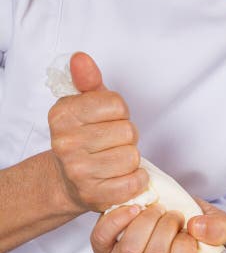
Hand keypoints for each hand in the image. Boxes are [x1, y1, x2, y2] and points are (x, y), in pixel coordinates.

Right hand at [48, 52, 147, 212]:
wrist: (68, 180)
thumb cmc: (84, 138)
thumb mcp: (84, 105)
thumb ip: (88, 81)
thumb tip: (81, 58)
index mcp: (62, 114)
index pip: (116, 104)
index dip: (120, 113)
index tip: (108, 120)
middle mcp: (65, 142)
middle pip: (128, 131)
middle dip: (127, 137)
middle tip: (112, 144)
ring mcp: (78, 171)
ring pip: (132, 156)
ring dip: (131, 159)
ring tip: (115, 160)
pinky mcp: (94, 194)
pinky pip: (133, 182)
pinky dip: (136, 180)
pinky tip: (124, 177)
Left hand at [90, 198, 225, 252]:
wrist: (171, 216)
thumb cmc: (194, 229)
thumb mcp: (218, 227)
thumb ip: (220, 229)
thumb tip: (197, 228)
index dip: (185, 248)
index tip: (190, 231)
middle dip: (167, 228)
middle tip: (175, 215)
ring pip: (129, 251)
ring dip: (146, 222)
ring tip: (158, 210)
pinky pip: (102, 239)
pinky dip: (117, 220)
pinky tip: (134, 208)